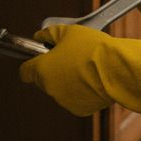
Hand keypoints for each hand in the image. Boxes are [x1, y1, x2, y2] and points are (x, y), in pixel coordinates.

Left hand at [18, 25, 140, 118]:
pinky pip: (76, 98)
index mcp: (42, 70)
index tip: (40, 58)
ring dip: (68, 80)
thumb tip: (40, 36)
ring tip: (86, 67)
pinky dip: (82, 91)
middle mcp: (49, 89)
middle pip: (44, 80)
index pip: (25, 72)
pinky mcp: (80, 109)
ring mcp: (64, 101)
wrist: (116, 69)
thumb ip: (49, 34)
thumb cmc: (92, 48)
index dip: (31, 64)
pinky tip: (94, 78)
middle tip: (70, 57)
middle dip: (54, 70)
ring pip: (61, 89)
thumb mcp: (68, 31)